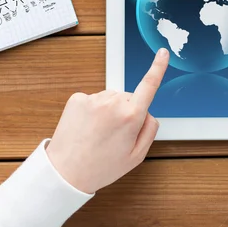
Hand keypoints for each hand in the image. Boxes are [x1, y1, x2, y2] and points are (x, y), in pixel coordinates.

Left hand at [45, 48, 168, 193]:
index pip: (149, 85)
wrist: (65, 173)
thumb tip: (149, 113)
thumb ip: (150, 130)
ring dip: (108, 111)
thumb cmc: (102, 167)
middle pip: (128, 98)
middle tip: (114, 136)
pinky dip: (92, 111)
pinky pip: (93, 100)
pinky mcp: (77, 99)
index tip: (163, 53)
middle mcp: (113, 102)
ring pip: (110, 99)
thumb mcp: (137, 156)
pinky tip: (87, 128)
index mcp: (131, 116)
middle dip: (126, 111)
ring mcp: (94, 99)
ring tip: (98, 134)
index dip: (158, 67)